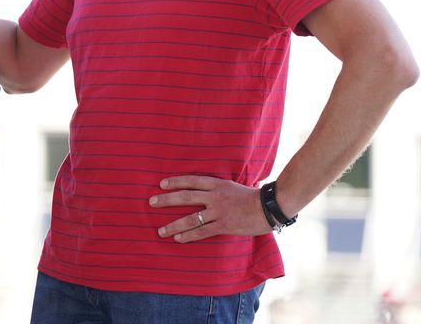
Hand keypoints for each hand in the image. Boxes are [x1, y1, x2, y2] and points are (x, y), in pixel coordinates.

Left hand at [148, 175, 272, 242]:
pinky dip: (189, 235)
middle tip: (152, 202)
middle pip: (185, 196)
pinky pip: (202, 231)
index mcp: (217, 184)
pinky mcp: (223, 225)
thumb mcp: (232, 186)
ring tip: (161, 230)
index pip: (191, 180)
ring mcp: (218, 211)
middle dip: (166, 199)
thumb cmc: (251, 197)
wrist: (269, 207)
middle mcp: (214, 196)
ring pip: (190, 218)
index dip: (175, 181)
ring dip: (174, 225)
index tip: (161, 184)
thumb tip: (203, 190)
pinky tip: (178, 239)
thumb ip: (217, 188)